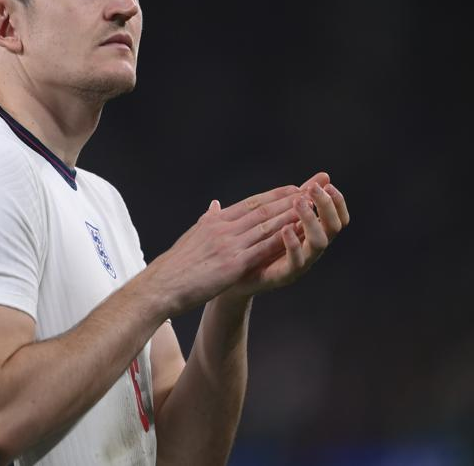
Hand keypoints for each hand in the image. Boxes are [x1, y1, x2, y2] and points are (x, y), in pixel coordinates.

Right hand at [149, 183, 302, 315]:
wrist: (163, 285)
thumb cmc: (176, 264)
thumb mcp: (193, 235)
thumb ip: (208, 219)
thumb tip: (214, 205)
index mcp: (215, 221)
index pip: (250, 203)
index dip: (274, 195)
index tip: (293, 188)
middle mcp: (223, 228)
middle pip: (262, 210)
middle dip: (289, 199)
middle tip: (311, 189)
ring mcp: (228, 245)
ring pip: (265, 226)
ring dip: (291, 215)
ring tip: (311, 207)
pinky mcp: (232, 264)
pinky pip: (262, 250)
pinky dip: (282, 240)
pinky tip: (297, 235)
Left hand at [222, 171, 349, 297]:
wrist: (236, 275)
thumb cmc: (260, 244)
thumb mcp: (280, 216)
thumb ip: (300, 197)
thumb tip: (323, 174)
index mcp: (312, 233)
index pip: (337, 217)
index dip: (336, 201)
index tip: (327, 184)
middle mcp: (312, 248)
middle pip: (333, 227)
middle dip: (325, 206)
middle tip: (313, 189)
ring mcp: (302, 262)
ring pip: (319, 243)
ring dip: (310, 220)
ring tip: (300, 203)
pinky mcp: (286, 275)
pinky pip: (296, 261)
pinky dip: (293, 244)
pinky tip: (286, 229)